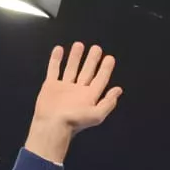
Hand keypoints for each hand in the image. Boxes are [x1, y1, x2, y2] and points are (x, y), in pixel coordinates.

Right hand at [25, 44, 121, 162]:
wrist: (52, 125)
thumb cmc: (74, 121)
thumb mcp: (97, 115)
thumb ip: (108, 102)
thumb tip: (118, 90)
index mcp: (89, 96)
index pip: (100, 79)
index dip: (106, 69)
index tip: (109, 58)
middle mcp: (78, 91)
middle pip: (87, 71)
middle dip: (92, 60)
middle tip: (97, 48)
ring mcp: (64, 87)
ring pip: (71, 68)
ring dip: (75, 57)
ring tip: (79, 45)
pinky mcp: (51, 85)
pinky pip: (54, 69)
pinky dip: (56, 59)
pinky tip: (59, 50)